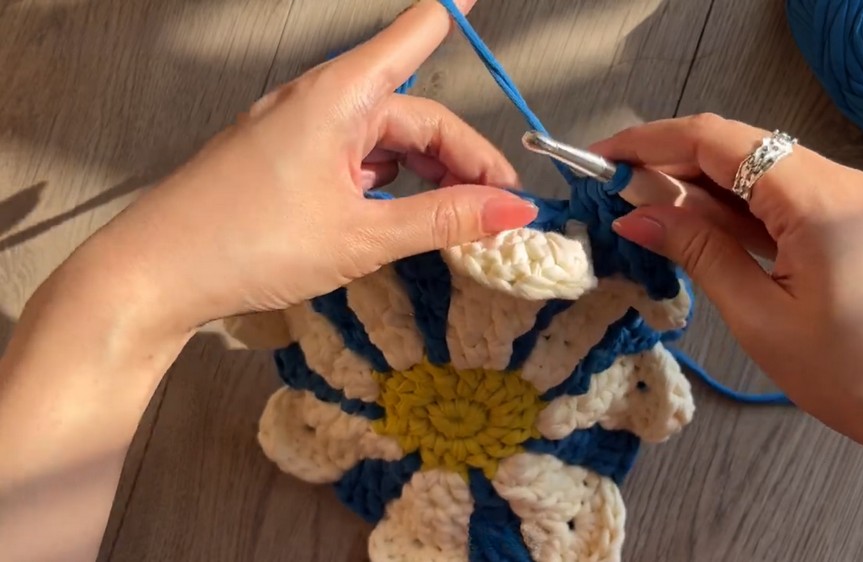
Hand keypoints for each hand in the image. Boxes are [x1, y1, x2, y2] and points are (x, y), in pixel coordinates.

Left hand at [0, 3, 540, 559]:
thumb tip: (515, 211)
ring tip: (460, 218)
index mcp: (338, 98)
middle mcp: (319, 102)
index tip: (480, 0)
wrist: (153, 275)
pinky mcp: (286, 161)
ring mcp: (300, 131)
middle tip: (503, 208)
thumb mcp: (361, 236)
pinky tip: (403, 214)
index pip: (412, 40)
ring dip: (429, 173)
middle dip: (463, 158)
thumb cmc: (247, 244)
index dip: (452, 19)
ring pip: (386, 140)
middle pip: (414, 114)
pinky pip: (355, 159)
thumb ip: (444, 219)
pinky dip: (390, 183)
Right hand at [592, 114, 862, 560]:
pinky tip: (699, 231)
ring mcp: (852, 200)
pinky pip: (783, 200)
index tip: (598, 159)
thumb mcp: (762, 318)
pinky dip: (735, 211)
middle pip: (738, 148)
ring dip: (700, 189)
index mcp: (819, 197)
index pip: (717, 139)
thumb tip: (634, 214)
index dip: (650, 142)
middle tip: (613, 196)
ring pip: (759, 173)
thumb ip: (699, 253)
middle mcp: (840, 181)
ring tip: (645, 215)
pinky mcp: (854, 224)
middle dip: (670, 164)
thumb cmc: (854, 377)